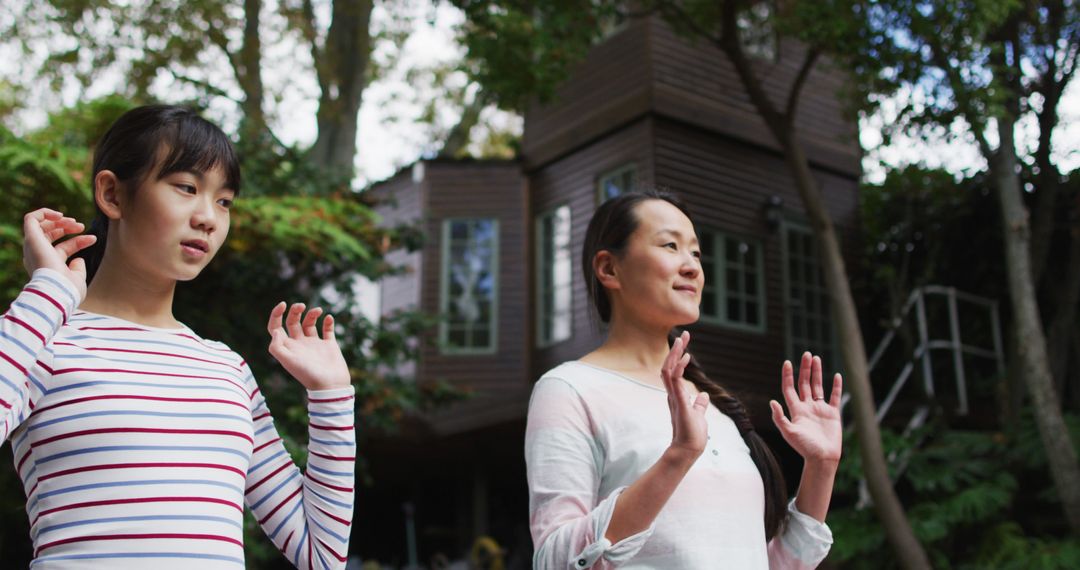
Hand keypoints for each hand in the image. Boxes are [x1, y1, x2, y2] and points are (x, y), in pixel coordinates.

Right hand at [22, 208, 96, 300]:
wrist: (56, 291)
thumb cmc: (68, 289)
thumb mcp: (77, 279)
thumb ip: (77, 269)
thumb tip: (78, 259)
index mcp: (49, 266)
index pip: (63, 248)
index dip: (79, 241)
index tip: (93, 238)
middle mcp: (38, 256)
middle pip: (50, 235)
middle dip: (67, 227)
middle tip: (81, 226)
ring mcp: (33, 247)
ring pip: (41, 225)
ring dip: (59, 220)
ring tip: (74, 222)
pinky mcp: (31, 238)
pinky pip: (30, 218)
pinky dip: (45, 213)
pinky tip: (60, 215)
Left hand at [267, 302, 350, 390]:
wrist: (330, 386)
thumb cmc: (308, 375)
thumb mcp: (288, 361)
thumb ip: (277, 347)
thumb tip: (276, 330)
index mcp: (287, 347)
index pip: (276, 327)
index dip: (276, 314)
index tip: (283, 304)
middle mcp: (299, 344)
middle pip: (293, 322)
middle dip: (295, 311)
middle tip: (301, 306)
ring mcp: (314, 344)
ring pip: (310, 323)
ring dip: (312, 314)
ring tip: (319, 311)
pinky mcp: (328, 345)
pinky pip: (327, 330)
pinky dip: (328, 322)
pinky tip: (329, 318)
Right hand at [662, 331, 709, 461]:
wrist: (689, 450)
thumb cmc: (693, 435)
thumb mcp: (699, 415)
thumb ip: (699, 405)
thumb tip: (704, 395)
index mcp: (676, 395)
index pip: (674, 371)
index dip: (678, 356)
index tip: (685, 343)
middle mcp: (672, 394)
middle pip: (668, 366)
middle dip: (675, 350)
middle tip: (684, 335)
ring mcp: (674, 397)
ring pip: (668, 370)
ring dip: (674, 354)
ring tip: (681, 340)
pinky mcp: (679, 402)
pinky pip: (675, 380)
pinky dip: (680, 367)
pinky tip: (686, 357)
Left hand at [770, 352, 842, 463]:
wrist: (822, 459)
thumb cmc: (804, 448)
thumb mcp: (789, 433)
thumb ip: (780, 418)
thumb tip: (772, 401)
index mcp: (796, 410)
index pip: (790, 389)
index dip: (788, 376)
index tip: (788, 362)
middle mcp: (807, 407)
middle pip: (804, 384)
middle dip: (805, 369)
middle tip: (806, 354)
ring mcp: (820, 409)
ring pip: (818, 387)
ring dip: (817, 373)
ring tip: (816, 358)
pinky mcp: (833, 414)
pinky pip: (834, 397)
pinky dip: (836, 386)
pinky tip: (836, 375)